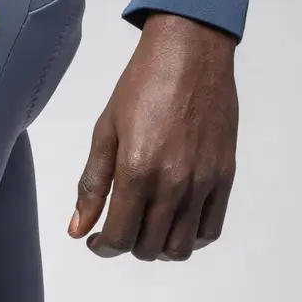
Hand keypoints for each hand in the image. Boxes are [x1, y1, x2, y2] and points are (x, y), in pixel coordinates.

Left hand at [69, 12, 238, 260]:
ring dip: (157, 245)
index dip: (102, 246)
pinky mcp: (224, 176)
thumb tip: (77, 228)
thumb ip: (92, 184)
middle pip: (148, 246)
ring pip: (180, 246)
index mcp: (137, 170)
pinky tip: (173, 219)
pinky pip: (209, 228)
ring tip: (143, 224)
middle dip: (126, 243)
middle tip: (116, 225)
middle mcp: (173, 182)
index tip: (94, 240)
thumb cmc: (141, 86)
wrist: (189, 55)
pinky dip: (189, 236)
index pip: (119, 235)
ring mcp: (203, 182)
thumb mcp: (105, 131)